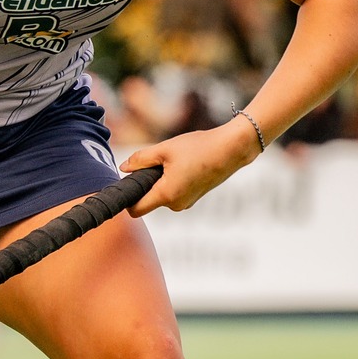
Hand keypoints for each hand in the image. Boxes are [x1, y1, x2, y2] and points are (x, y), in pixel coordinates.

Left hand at [121, 120, 262, 215]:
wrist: (232, 149)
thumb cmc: (199, 148)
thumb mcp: (164, 149)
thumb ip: (140, 159)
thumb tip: (124, 168)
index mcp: (166, 195)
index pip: (136, 210)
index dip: (126, 200)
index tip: (125, 185)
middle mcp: (176, 205)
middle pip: (148, 200)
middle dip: (146, 184)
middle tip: (157, 161)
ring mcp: (187, 203)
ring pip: (162, 195)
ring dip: (160, 181)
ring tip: (175, 161)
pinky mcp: (194, 197)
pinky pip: (174, 192)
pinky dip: (172, 181)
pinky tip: (184, 164)